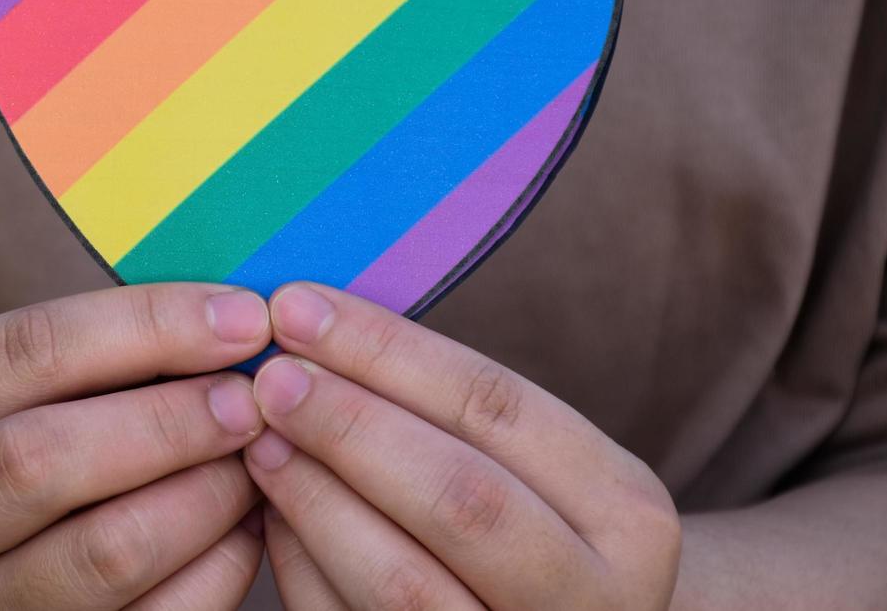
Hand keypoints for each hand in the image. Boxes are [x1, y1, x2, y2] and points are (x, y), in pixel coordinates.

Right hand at [0, 283, 271, 609]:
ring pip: (104, 554)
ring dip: (205, 496)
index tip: (240, 317)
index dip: (147, 326)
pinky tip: (244, 523)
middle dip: (170, 421)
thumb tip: (232, 319)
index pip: (27, 350)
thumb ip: (95, 351)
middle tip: (249, 399)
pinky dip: (218, 566)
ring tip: (254, 457)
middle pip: (44, 459)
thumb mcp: (4, 386)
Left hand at [244, 282, 680, 609]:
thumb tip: (314, 322)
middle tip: (269, 377)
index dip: (384, 350)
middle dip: (349, 425)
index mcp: (627, 513)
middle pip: (459, 497)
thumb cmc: (526, 521)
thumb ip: (443, 405)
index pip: (495, 406)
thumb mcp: (530, 465)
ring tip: (259, 439)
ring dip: (315, 498)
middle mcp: (591, 599)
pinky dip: (303, 565)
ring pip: (401, 583)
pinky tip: (272, 511)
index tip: (297, 307)